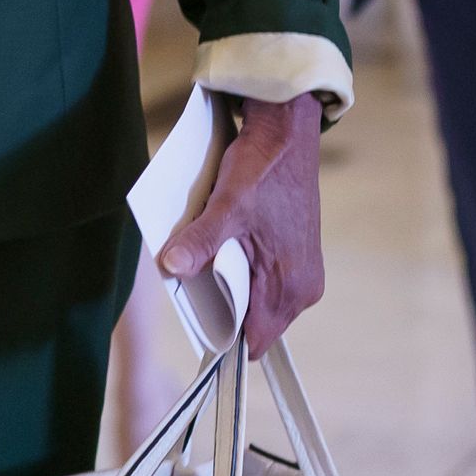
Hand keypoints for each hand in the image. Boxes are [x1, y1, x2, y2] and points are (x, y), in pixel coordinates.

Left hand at [161, 90, 325, 347]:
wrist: (287, 134)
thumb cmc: (263, 169)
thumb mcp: (226, 206)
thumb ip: (200, 242)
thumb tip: (171, 268)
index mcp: (289, 286)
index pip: (253, 341)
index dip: (224, 337)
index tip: (198, 320)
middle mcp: (303, 288)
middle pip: (256, 324)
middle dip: (226, 308)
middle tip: (199, 280)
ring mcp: (304, 274)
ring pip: (260, 303)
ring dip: (235, 289)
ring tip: (214, 260)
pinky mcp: (299, 259)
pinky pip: (268, 284)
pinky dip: (246, 274)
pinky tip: (230, 250)